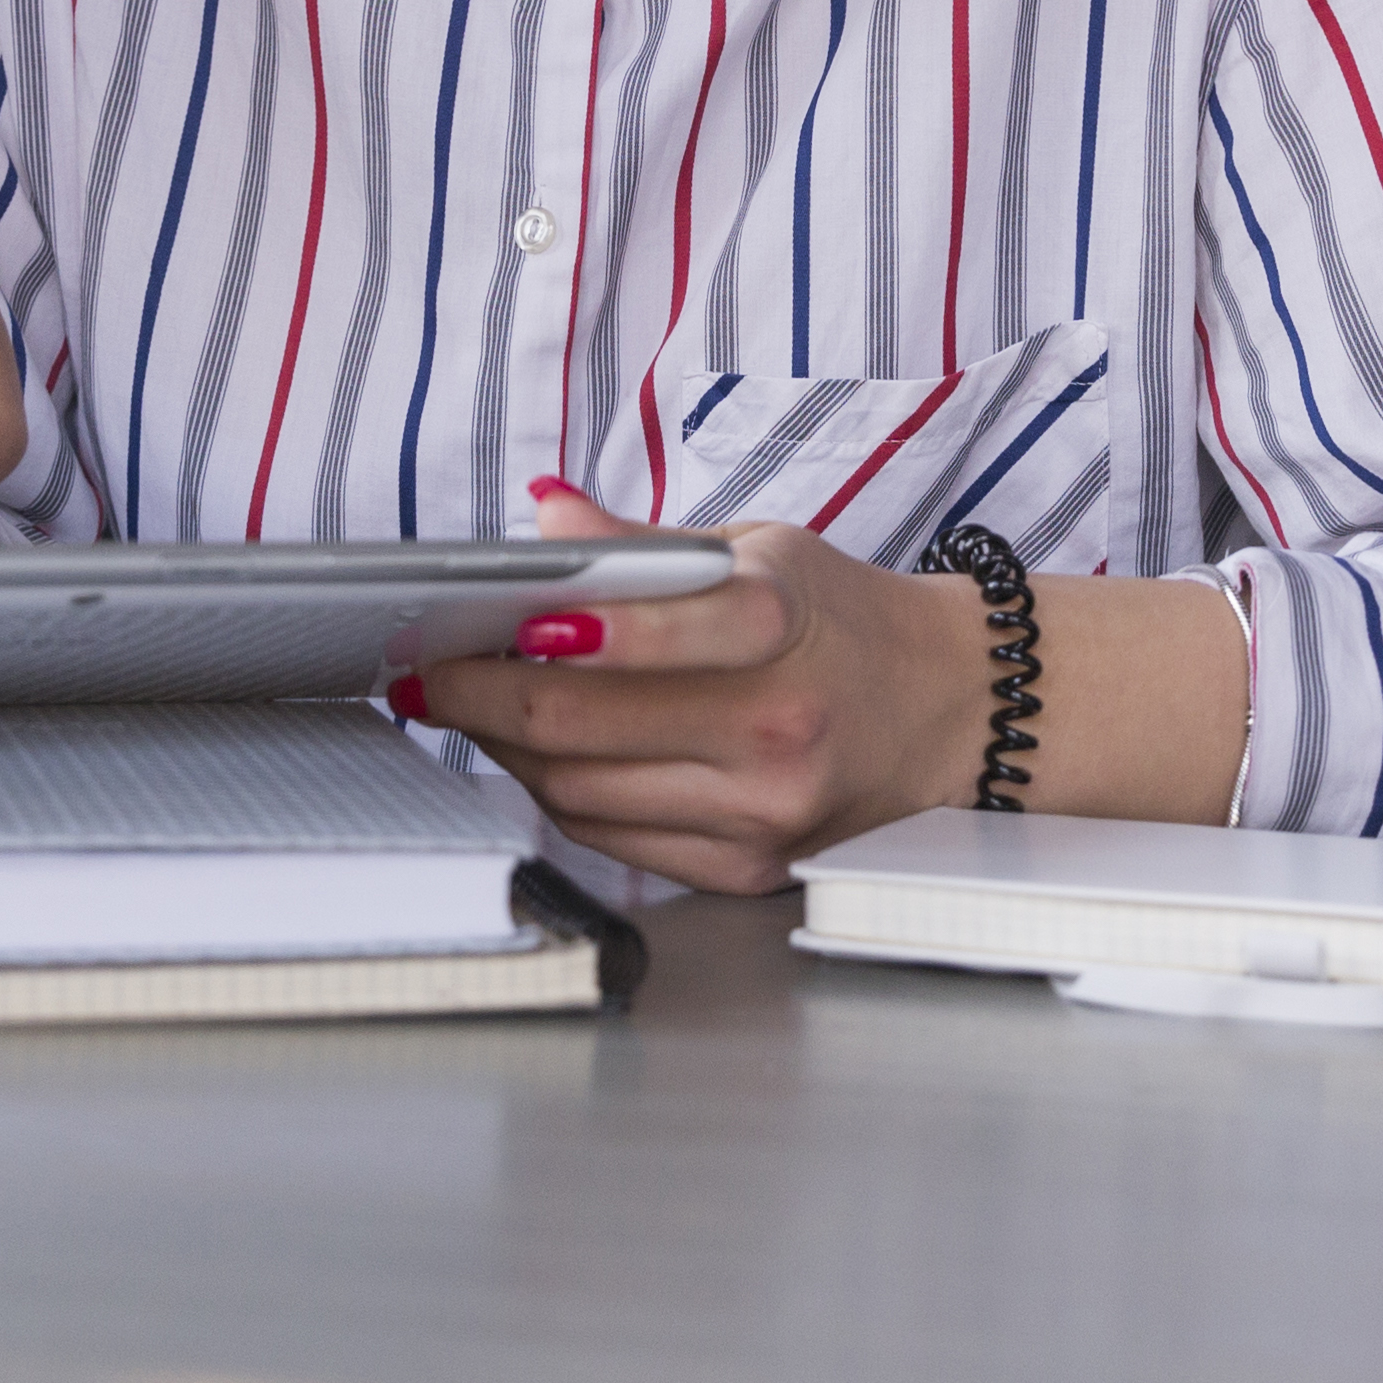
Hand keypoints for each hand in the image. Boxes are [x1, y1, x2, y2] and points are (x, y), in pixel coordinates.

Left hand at [400, 484, 992, 891]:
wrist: (949, 710)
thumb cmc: (842, 620)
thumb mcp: (759, 550)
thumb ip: (643, 543)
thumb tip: (544, 515)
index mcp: (780, 625)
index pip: (644, 628)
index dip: (547, 631)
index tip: (483, 622)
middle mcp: (774, 727)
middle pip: (580, 727)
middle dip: (480, 699)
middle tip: (433, 672)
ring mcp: (760, 809)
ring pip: (579, 793)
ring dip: (508, 750)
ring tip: (476, 707)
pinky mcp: (747, 866)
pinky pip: (612, 840)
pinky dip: (560, 795)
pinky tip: (541, 755)